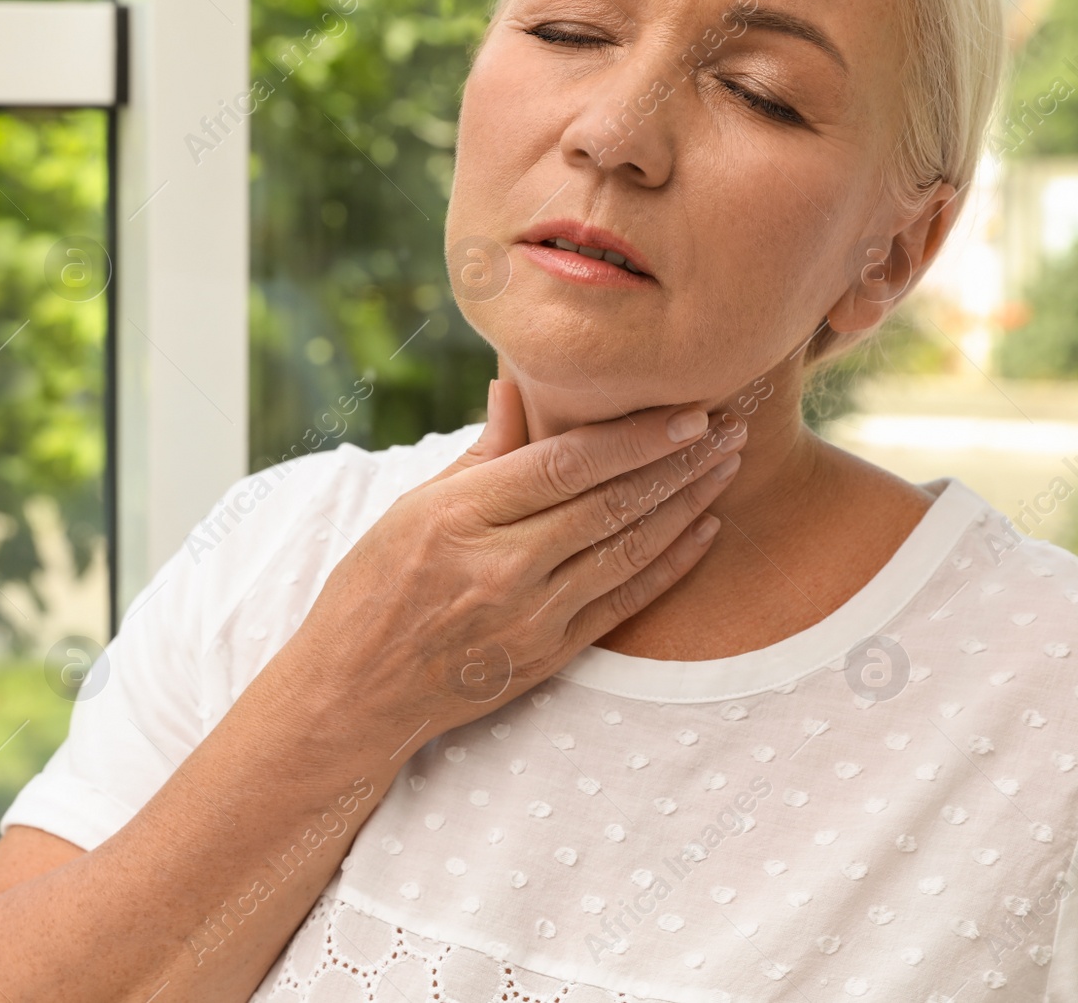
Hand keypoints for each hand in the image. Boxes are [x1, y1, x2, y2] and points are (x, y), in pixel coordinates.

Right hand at [290, 378, 746, 741]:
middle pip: (608, 504)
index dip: (633, 436)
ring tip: (725, 466)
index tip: (684, 410)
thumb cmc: (372, 589)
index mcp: (458, 517)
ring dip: (685, 505)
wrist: (354, 692)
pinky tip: (704, 530)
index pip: (564, 464)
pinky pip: (624, 603)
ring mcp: (528, 618)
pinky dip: (670, 565)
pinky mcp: (547, 657)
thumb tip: (515, 390)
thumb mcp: (409, 509)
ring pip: (627, 550)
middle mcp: (499, 567)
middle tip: (727, 427)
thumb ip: (477, 456)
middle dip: (677, 461)